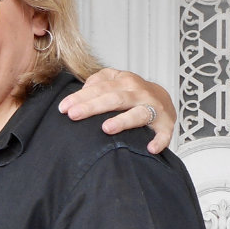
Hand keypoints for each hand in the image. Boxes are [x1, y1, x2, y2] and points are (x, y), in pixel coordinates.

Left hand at [58, 68, 175, 153]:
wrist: (163, 99)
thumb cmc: (132, 92)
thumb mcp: (115, 80)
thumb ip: (98, 81)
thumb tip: (82, 90)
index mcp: (124, 81)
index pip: (100, 88)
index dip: (80, 97)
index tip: (63, 107)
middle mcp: (139, 93)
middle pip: (114, 98)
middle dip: (93, 107)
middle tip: (74, 115)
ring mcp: (154, 108)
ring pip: (138, 114)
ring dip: (123, 121)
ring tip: (106, 128)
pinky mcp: (166, 125)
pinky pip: (163, 134)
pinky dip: (159, 141)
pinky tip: (150, 148)